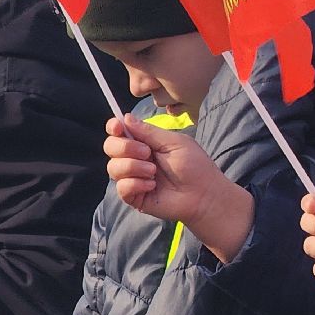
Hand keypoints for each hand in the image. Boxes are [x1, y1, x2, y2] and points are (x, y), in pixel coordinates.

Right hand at [104, 116, 254, 261]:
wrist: (204, 195)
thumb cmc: (194, 166)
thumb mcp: (174, 142)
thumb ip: (148, 131)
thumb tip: (125, 118)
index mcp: (144, 143)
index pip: (118, 132)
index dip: (114, 127)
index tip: (118, 128)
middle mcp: (135, 159)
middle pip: (110, 147)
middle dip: (125, 147)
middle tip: (147, 152)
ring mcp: (133, 178)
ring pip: (113, 168)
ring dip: (133, 166)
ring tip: (153, 172)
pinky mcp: (135, 196)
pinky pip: (121, 187)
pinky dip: (136, 184)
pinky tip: (152, 185)